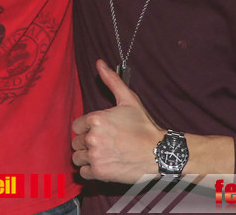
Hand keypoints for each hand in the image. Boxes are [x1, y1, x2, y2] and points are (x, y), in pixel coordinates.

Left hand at [71, 60, 163, 182]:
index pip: (76, 125)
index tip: (100, 131)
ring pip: (77, 158)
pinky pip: (83, 172)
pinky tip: (104, 164)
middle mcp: (93, 137)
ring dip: (87, 157)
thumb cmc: (144, 127)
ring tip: (103, 154)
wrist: (159, 153)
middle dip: (87, 143)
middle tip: (104, 143)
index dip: (87, 128)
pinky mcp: (99, 172)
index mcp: (96, 119)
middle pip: (76, 142)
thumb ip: (111, 81)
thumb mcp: (128, 100)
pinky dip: (91, 170)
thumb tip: (99, 63)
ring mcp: (95, 156)